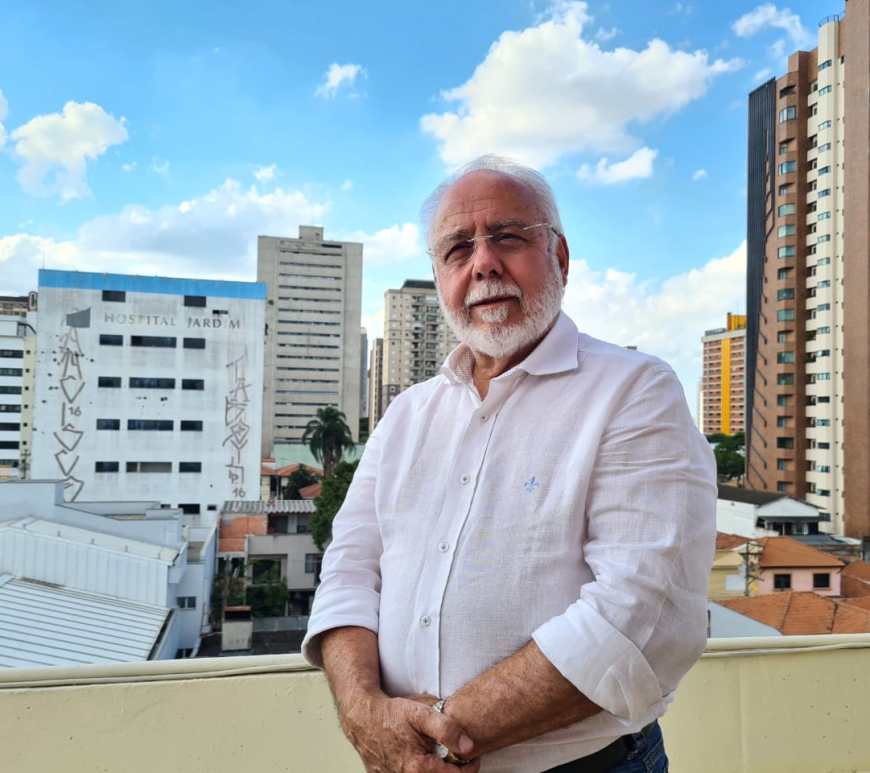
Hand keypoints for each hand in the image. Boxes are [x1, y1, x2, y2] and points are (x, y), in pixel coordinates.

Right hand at [339, 691, 479, 772]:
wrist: (362, 717)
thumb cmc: (391, 714)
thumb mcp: (421, 714)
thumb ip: (446, 729)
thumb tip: (468, 746)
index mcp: (417, 768)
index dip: (468, 768)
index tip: (472, 757)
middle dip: (451, 771)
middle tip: (457, 757)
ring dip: (433, 770)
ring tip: (437, 755)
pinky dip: (417, 769)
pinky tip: (418, 756)